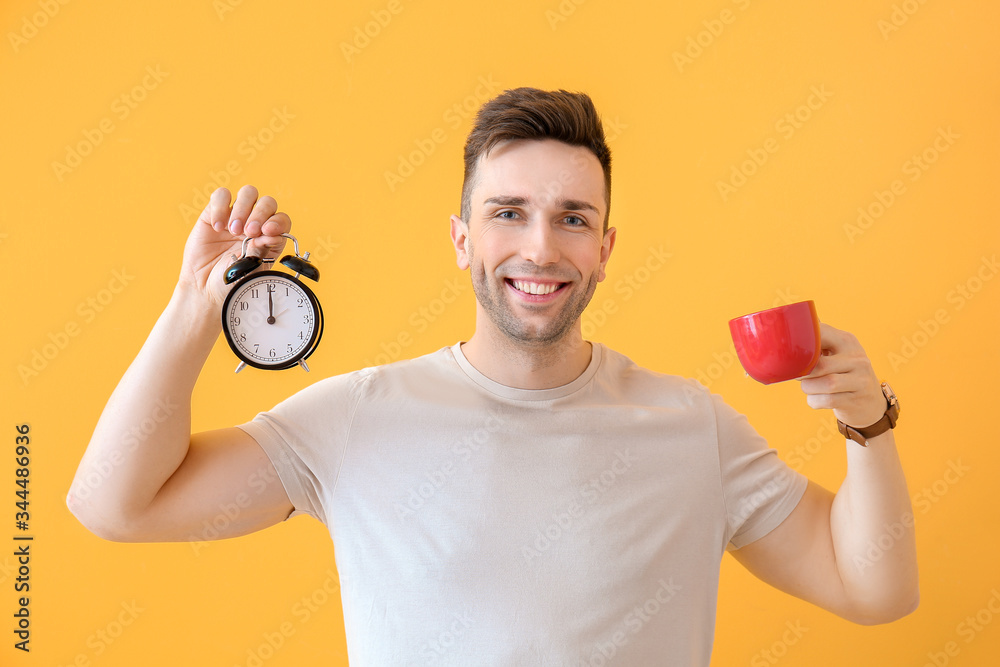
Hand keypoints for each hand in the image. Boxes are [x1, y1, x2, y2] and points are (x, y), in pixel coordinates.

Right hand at [178, 185, 290, 306]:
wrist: (205, 289)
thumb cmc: (232, 283)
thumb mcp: (251, 271)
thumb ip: (261, 251)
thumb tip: (272, 234)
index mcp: (270, 238)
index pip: (282, 220)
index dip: (277, 222)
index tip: (267, 232)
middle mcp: (256, 225)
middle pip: (268, 202)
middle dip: (260, 214)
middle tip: (248, 232)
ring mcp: (236, 217)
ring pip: (248, 193)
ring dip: (243, 208)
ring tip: (233, 230)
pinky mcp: (214, 213)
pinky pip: (221, 195)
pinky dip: (220, 207)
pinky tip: (217, 227)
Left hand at [799, 323, 886, 427]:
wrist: (870, 403)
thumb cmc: (842, 374)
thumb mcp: (835, 354)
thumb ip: (815, 344)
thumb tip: (782, 336)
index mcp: (847, 341)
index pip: (821, 334)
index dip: (802, 345)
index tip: (792, 355)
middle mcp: (857, 358)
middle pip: (821, 365)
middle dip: (803, 373)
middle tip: (798, 376)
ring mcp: (860, 379)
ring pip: (826, 383)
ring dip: (809, 388)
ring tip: (808, 388)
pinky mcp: (856, 399)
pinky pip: (828, 400)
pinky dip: (814, 401)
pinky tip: (815, 399)